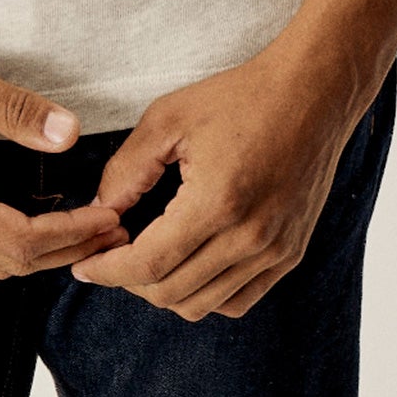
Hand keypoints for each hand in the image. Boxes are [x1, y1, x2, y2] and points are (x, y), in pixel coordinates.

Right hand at [0, 36, 132, 281]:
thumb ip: (14, 107)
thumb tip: (70, 133)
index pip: (20, 241)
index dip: (71, 233)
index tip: (110, 216)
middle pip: (9, 263)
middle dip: (66, 249)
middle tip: (114, 228)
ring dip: (39, 251)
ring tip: (85, 228)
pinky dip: (9, 243)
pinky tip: (35, 221)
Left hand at [67, 40, 363, 321]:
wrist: (311, 92)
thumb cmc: (241, 97)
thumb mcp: (170, 117)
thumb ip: (128, 168)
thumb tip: (101, 210)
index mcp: (217, 203)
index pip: (149, 265)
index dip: (109, 271)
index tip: (85, 265)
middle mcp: (249, 237)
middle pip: (172, 293)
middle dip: (129, 281)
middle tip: (112, 254)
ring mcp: (274, 251)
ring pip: (204, 305)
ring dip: (165, 290)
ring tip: (147, 258)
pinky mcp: (289, 254)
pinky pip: (238, 300)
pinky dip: (205, 294)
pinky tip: (188, 263)